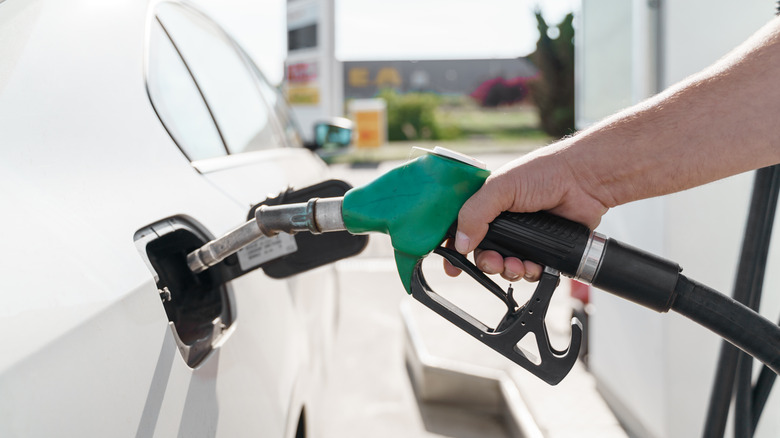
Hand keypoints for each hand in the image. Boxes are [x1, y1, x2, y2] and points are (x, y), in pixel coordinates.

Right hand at [444, 141, 608, 281]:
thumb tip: (459, 243)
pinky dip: (528, 272)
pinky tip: (532, 265)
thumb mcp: (500, 187)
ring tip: (516, 264)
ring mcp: (523, 237)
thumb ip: (475, 213)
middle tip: (493, 261)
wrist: (585, 181)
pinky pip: (528, 270)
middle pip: (482, 253)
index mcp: (488, 205)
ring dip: (507, 270)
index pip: (462, 229)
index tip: (451, 266)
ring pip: (504, 265)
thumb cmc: (544, 173)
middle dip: (485, 262)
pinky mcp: (543, 249)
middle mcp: (503, 222)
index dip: (454, 248)